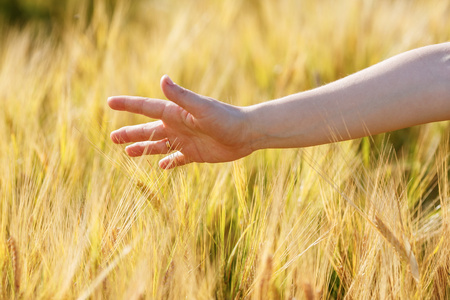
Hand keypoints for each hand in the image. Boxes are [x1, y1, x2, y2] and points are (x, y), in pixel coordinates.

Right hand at [108, 75, 252, 168]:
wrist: (246, 133)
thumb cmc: (225, 118)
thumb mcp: (201, 108)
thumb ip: (181, 96)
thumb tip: (162, 78)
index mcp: (175, 113)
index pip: (146, 108)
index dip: (128, 105)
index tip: (109, 102)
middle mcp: (177, 126)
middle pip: (148, 129)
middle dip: (130, 132)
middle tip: (112, 137)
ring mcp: (185, 140)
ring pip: (158, 145)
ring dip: (143, 148)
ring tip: (127, 152)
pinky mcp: (194, 153)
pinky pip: (176, 159)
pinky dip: (168, 163)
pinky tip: (160, 167)